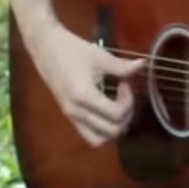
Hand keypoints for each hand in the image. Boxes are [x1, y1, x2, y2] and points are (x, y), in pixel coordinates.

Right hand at [29, 24, 145, 146]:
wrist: (45, 47)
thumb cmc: (72, 49)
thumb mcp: (100, 56)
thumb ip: (123, 66)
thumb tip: (143, 65)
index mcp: (84, 96)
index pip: (116, 114)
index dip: (129, 102)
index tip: (125, 84)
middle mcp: (76, 112)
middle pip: (110, 132)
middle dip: (125, 116)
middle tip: (125, 97)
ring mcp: (70, 116)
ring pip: (98, 140)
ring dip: (113, 129)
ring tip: (117, 107)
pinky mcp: (68, 115)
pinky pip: (88, 133)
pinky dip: (102, 129)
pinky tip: (105, 108)